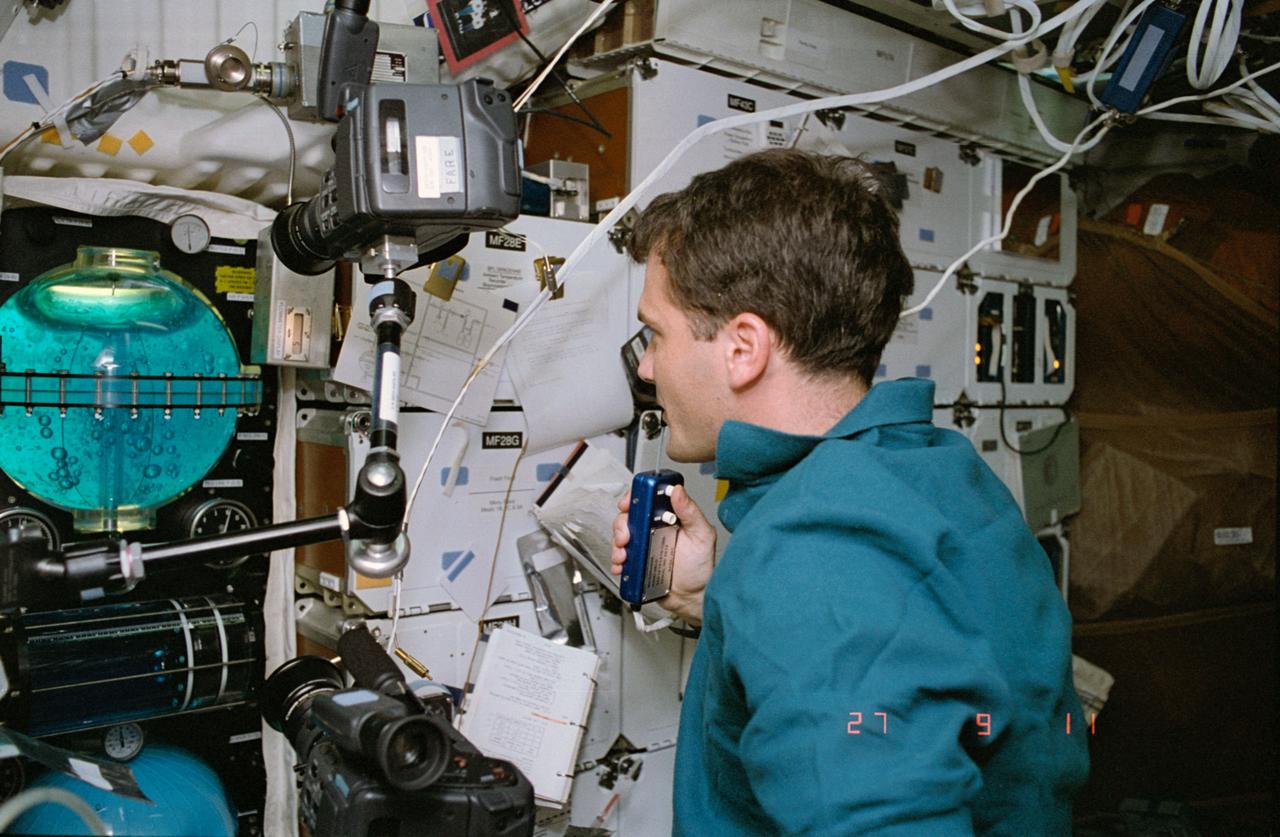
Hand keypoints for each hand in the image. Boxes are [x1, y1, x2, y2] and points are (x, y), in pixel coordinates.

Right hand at [611, 484, 715, 626]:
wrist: (693, 598)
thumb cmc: (701, 567)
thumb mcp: (702, 535)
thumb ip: (690, 511)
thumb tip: (678, 491)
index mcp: (668, 518)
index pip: (647, 499)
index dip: (634, 498)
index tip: (628, 504)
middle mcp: (653, 530)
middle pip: (628, 517)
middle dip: (621, 525)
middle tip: (626, 537)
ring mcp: (644, 547)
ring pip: (620, 537)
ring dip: (617, 545)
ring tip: (624, 555)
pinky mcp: (637, 563)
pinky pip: (619, 559)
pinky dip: (616, 562)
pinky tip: (622, 566)